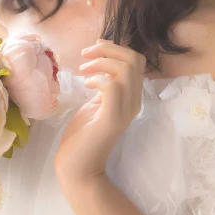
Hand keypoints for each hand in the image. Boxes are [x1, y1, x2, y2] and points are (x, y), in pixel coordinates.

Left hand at [54, 39, 145, 183]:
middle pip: (134, 60)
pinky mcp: (112, 118)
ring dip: (102, 62)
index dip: (116, 48)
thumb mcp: (96, 103)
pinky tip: (86, 84)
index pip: (136, 61)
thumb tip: (101, 64)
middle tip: (86, 54)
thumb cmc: (83, 135)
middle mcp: (133, 102)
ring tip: (84, 70)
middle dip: (109, 49)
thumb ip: (104, 86)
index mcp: (131, 97)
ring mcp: (125, 111)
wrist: (77, 166)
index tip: (94, 49)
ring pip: (126, 70)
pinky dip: (98, 79)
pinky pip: (113, 87)